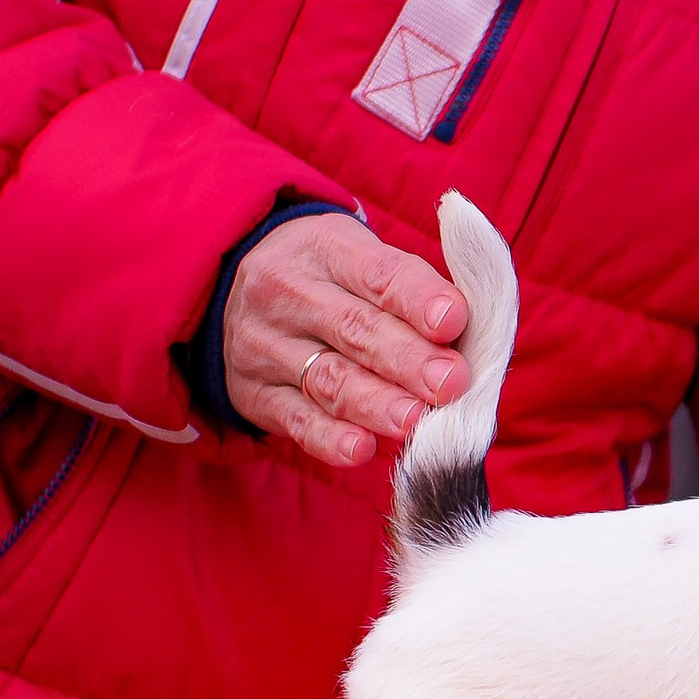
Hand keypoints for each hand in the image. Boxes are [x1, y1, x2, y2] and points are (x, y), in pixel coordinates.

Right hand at [222, 212, 470, 466]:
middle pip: (354, 329)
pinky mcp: (254, 393)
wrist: (230, 287)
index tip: (454, 321)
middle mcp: (288, 292)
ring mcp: (264, 345)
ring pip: (326, 378)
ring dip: (375, 403)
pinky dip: (328, 438)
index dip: (417, 299)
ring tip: (415, 421)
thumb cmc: (331, 279)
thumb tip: (468, 338)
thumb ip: (416, 292)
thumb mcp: (362, 258)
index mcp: (326, 249)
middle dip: (408, 360)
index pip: (378, 272)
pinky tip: (361, 449)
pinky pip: (294, 419)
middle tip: (450, 384)